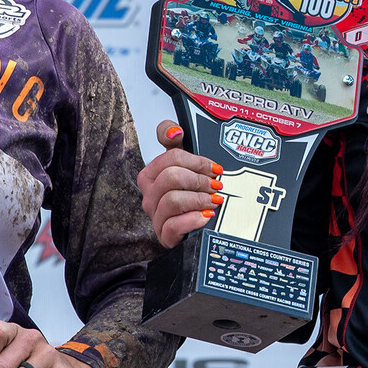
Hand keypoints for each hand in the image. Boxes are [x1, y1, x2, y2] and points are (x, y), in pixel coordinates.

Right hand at [136, 120, 222, 242]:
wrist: (192, 228)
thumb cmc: (188, 194)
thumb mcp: (184, 165)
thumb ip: (175, 141)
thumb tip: (174, 131)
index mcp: (151, 175)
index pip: (171, 157)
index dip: (196, 161)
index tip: (214, 168)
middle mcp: (150, 195)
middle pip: (171, 177)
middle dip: (199, 180)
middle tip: (217, 185)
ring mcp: (156, 216)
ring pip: (173, 200)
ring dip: (199, 199)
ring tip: (214, 201)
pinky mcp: (164, 236)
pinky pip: (174, 226)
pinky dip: (193, 220)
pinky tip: (206, 216)